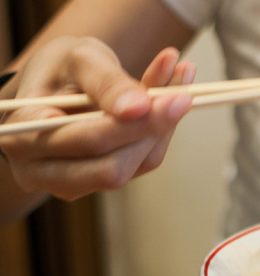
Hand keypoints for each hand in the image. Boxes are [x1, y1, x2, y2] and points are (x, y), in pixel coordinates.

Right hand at [0, 36, 194, 200]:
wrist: (57, 83)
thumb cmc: (61, 69)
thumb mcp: (79, 59)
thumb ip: (106, 81)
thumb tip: (139, 108)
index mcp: (24, 137)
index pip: (87, 142)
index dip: (134, 125)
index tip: (174, 98)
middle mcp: (42, 170)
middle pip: (112, 167)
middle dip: (154, 129)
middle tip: (185, 95)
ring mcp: (74, 181)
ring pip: (134, 166)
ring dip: (164, 127)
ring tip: (181, 84)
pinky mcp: (104, 178)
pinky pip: (143, 161)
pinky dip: (162, 129)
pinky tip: (172, 96)